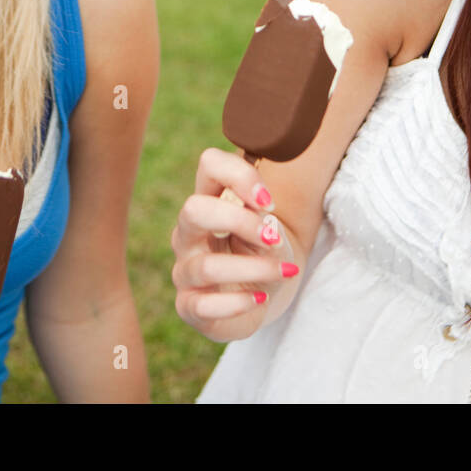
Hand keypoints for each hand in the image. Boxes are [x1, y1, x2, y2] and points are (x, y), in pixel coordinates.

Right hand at [172, 148, 298, 342]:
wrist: (264, 295)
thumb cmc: (264, 254)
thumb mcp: (271, 231)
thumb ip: (263, 218)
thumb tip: (262, 217)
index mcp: (208, 201)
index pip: (209, 164)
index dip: (240, 176)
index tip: (269, 201)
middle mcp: (188, 233)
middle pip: (193, 209)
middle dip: (239, 222)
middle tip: (273, 238)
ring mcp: (184, 270)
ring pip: (207, 266)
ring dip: (254, 268)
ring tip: (285, 272)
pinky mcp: (189, 307)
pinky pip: (203, 306)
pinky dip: (238, 302)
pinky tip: (260, 298)